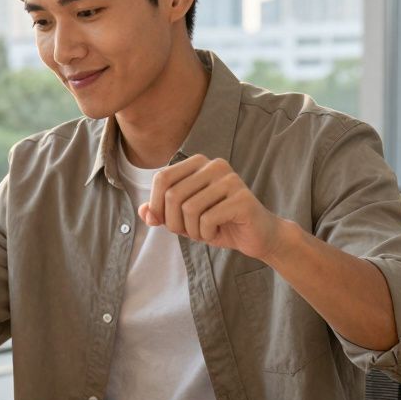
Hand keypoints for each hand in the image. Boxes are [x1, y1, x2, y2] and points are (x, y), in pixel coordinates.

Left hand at [140, 155, 290, 261]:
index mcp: (198, 163)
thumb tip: (143, 212)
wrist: (257, 236)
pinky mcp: (242, 198)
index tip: (165, 222)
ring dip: (191, 230)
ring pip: (189, 208)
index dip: (156, 205)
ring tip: (204, 232)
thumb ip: (161, 212)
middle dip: (174, 222)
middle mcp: (214, 165)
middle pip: (173, 195)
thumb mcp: (183, 219)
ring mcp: (230, 179)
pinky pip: (208, 219)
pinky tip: (217, 232)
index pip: (162, 178)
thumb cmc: (218, 224)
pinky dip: (206, 233)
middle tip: (188, 232)